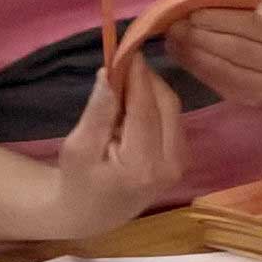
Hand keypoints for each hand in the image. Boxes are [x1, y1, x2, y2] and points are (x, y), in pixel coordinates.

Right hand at [48, 53, 185, 237]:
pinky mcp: (183, 158)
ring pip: (172, 108)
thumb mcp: (79, 147)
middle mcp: (171, 165)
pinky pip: (173, 118)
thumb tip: (109, 73)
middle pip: (166, 104)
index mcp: (143, 166)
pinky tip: (132, 105)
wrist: (93, 213)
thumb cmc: (78, 180)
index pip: (146, 108)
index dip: (138, 75)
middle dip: (145, 79)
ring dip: (149, 90)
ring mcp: (181, 163)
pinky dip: (155, 104)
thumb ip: (98, 112)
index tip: (127, 48)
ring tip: (121, 88)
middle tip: (120, 63)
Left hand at [164, 0, 261, 104]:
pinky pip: (225, 86)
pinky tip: (185, 58)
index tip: (193, 12)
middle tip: (175, 27)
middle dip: (202, 39)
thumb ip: (240, 3)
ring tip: (174, 42)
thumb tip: (195, 4)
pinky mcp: (258, 99)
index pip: (254, 25)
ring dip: (196, 57)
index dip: (221, 20)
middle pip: (239, 50)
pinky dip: (201, 71)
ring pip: (230, 72)